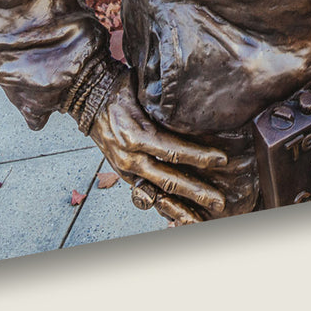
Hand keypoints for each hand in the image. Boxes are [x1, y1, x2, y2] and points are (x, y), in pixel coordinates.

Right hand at [88, 73, 228, 222]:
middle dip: (196, 192)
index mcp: (135, 136)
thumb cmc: (119, 89)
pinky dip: (163, 207)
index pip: (172, 150)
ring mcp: (126, 169)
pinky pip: (146, 195)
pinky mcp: (124, 174)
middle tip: (219, 202)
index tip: (222, 160)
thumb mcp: (141, 91)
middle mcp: (130, 157)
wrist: (88, 97)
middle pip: (168, 179)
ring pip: (157, 193)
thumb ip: (164, 103)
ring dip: (180, 208)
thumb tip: (196, 100)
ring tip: (201, 221)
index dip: (199, 156)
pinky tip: (180, 217)